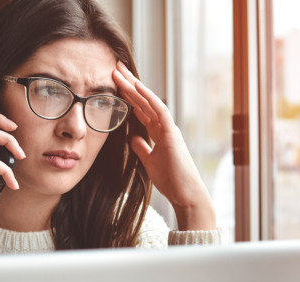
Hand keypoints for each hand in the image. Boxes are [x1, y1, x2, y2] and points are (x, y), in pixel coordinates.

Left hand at [113, 62, 215, 230]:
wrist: (185, 194)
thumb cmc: (171, 180)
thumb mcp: (149, 161)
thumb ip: (142, 147)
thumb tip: (132, 137)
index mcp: (159, 132)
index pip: (140, 109)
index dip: (127, 96)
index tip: (114, 83)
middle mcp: (164, 126)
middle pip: (143, 100)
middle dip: (128, 84)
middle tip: (114, 68)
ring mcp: (169, 128)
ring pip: (149, 101)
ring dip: (134, 86)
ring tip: (119, 72)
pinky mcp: (172, 133)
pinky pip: (159, 110)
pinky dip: (148, 97)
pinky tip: (136, 86)